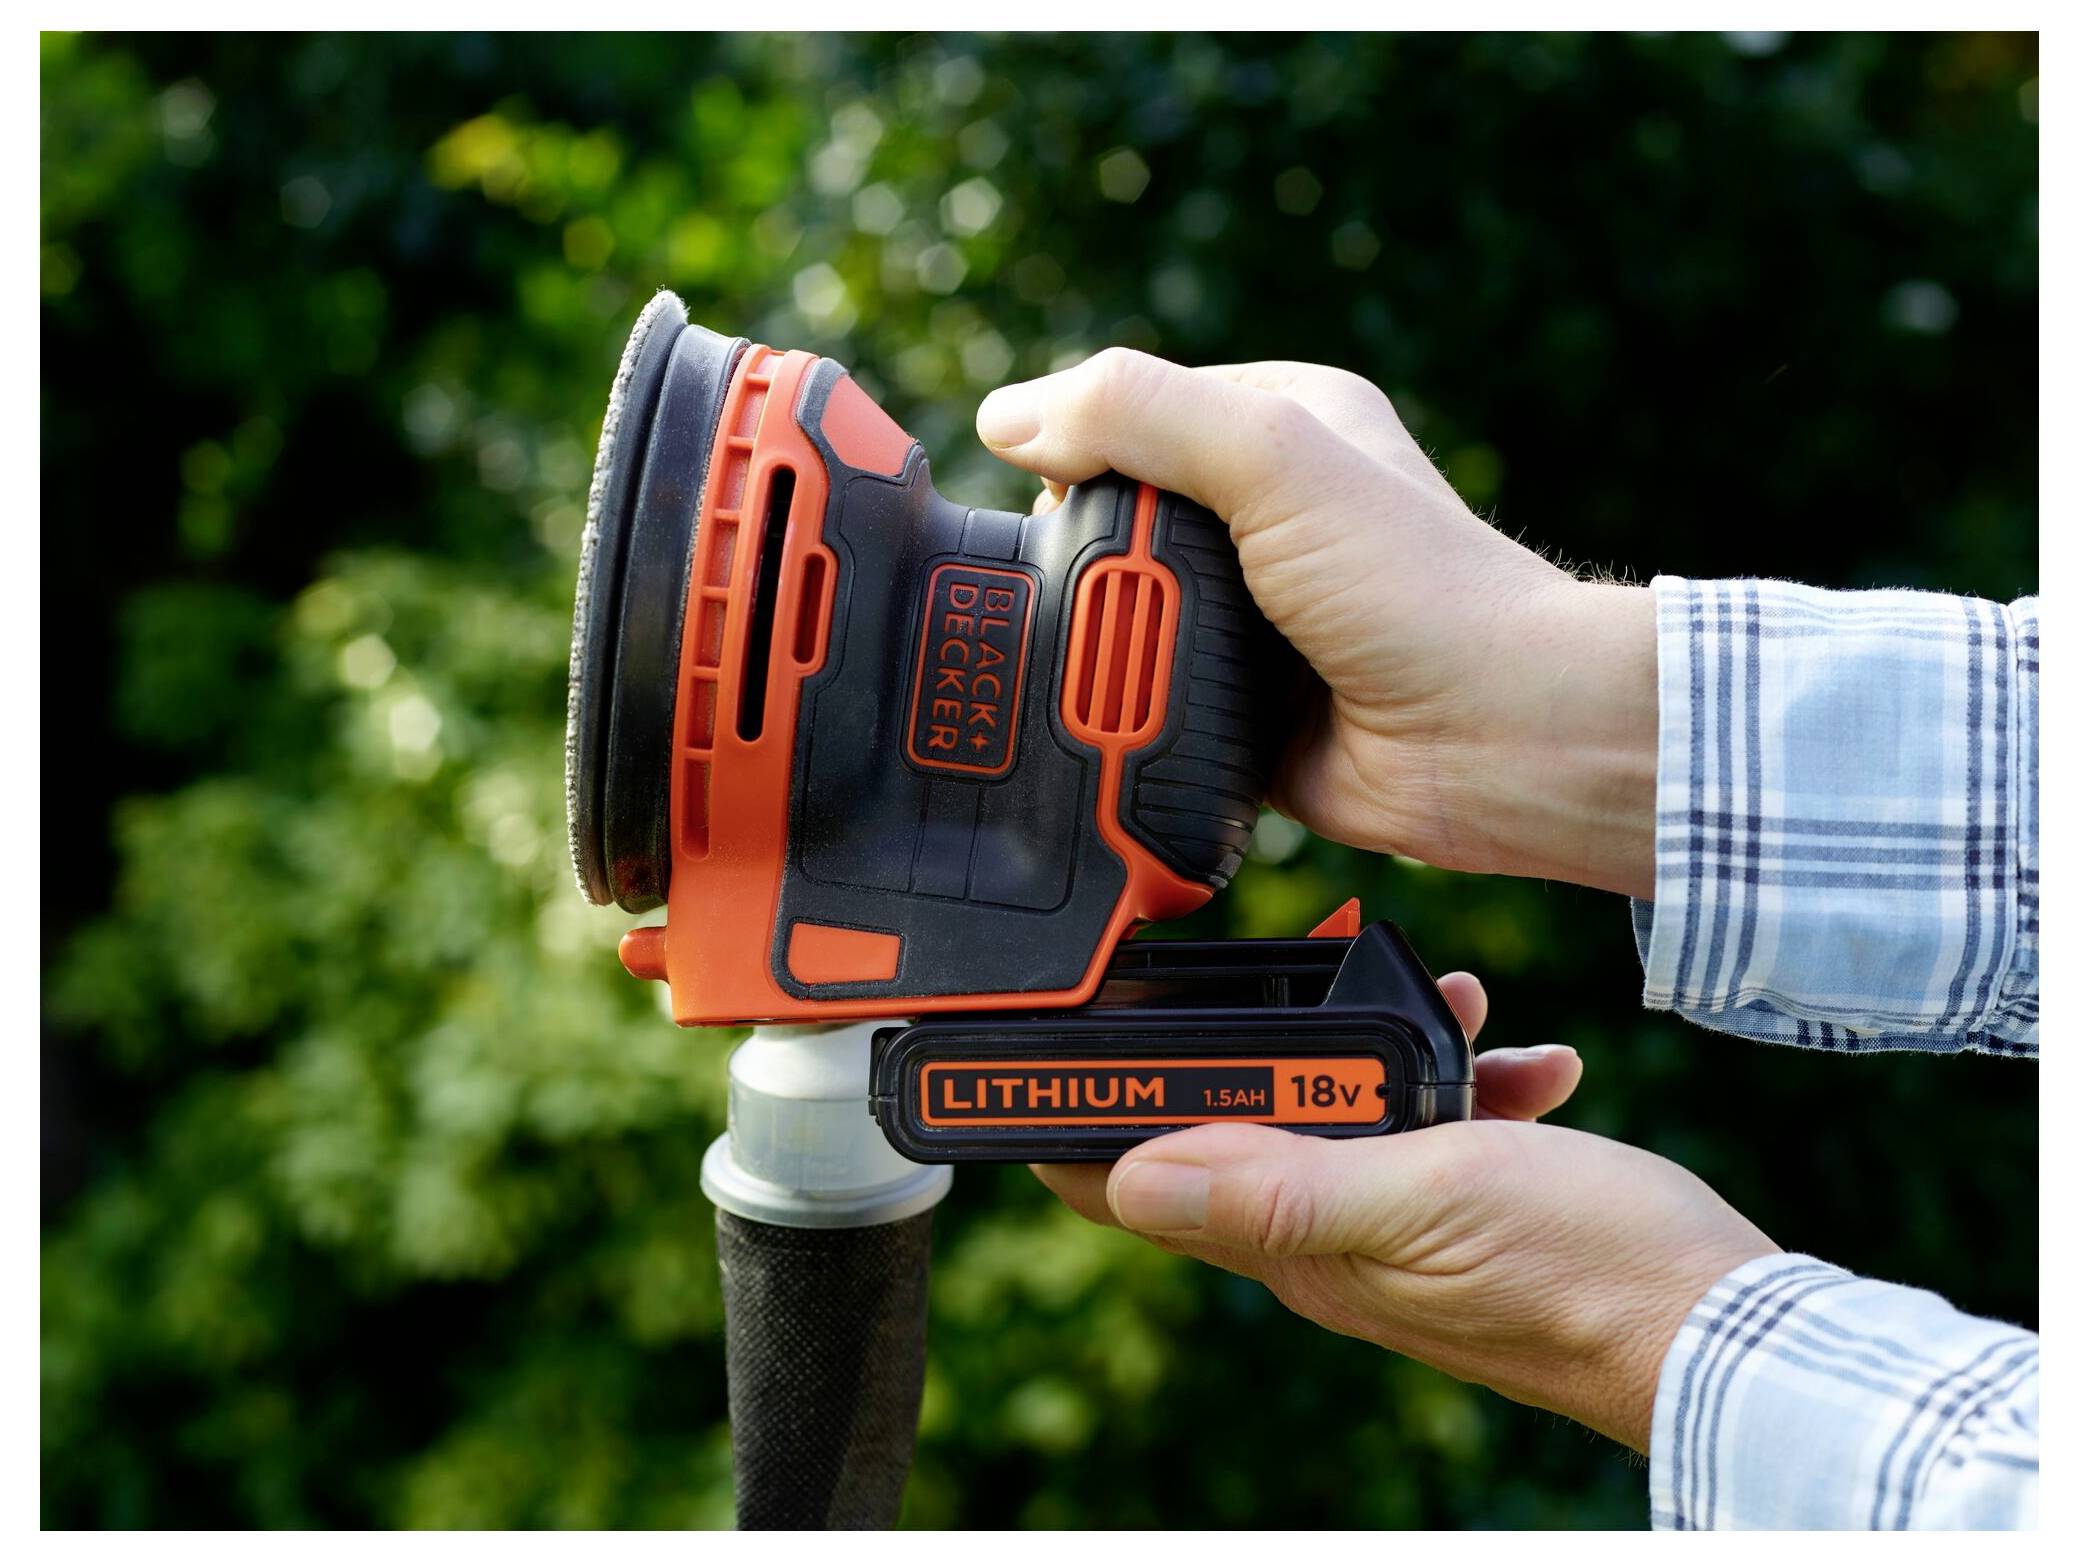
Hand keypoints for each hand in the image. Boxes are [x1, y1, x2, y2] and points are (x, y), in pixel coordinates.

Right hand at [978, 351, 1658, 897]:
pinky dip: (1129, 716)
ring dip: (1103, 647)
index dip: (1077, 452)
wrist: (1496, 741)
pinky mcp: (1246, 705)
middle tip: (1096, 596)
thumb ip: (1138, 415)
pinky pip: (1154, 703)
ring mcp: (1258, 615)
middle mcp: (1269, 513)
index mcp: (1282, 423)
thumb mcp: (1274, 458)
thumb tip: (1007, 416)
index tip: (1047, 501)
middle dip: (1087, 563)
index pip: (1134, 413)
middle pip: (1118, 521)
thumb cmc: (1419, 587)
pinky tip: (1119, 724)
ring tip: (1112, 668)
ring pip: (1127, 617)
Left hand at [1032, 973, 1776, 1451]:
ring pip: (1340, 1109)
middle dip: (1263, 1043)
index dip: (1085, 1117)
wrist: (1718, 1327)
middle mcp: (1325, 1241)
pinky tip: (1520, 1058)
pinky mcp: (1456, 1210)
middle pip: (1237, 1123)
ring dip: (1379, 1047)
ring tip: (1454, 1005)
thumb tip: (1130, 1174)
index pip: (1138, 1186)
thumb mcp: (1420, 1198)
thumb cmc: (1579, 1272)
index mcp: (1292, 1244)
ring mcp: (1390, 1226)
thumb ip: (1276, 1184)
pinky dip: (1462, 1079)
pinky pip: (1428, 1126)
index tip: (1071, 1037)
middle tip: (1312, 977)